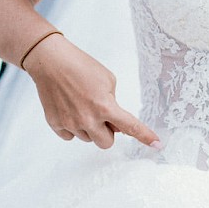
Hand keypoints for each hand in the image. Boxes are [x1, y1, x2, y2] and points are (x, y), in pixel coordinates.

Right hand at [24, 33, 160, 149]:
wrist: (51, 62)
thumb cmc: (82, 66)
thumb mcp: (108, 80)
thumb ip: (114, 103)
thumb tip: (115, 125)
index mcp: (105, 106)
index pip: (130, 126)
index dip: (145, 136)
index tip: (157, 145)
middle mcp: (88, 119)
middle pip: (106, 143)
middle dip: (108, 132)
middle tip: (103, 115)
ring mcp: (70, 123)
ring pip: (87, 139)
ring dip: (89, 128)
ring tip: (82, 105)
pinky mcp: (55, 124)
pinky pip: (70, 136)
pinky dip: (73, 127)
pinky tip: (70, 109)